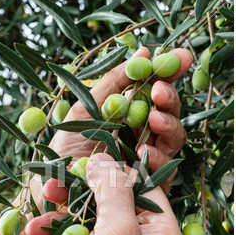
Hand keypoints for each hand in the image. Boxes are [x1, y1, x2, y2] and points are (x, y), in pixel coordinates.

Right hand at [27, 153, 184, 234]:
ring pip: (87, 220)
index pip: (143, 185)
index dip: (117, 169)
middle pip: (110, 200)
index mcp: (161, 230)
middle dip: (77, 194)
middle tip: (52, 184)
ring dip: (59, 218)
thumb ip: (113, 188)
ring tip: (34, 221)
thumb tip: (103, 158)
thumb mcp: (118, 229)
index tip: (91, 158)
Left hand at [46, 47, 191, 195]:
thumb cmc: (66, 145)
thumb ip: (112, 83)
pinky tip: (143, 153)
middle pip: (169, 113)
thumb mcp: (85, 108)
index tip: (182, 56)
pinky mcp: (147, 184)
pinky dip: (157, 158)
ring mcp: (146, 158)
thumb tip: (143, 51)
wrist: (53, 183)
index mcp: (129, 114)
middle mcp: (141, 134)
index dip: (171, 73)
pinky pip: (163, 170)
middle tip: (160, 91)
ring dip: (168, 125)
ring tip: (155, 120)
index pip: (156, 90)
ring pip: (173, 138)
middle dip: (170, 98)